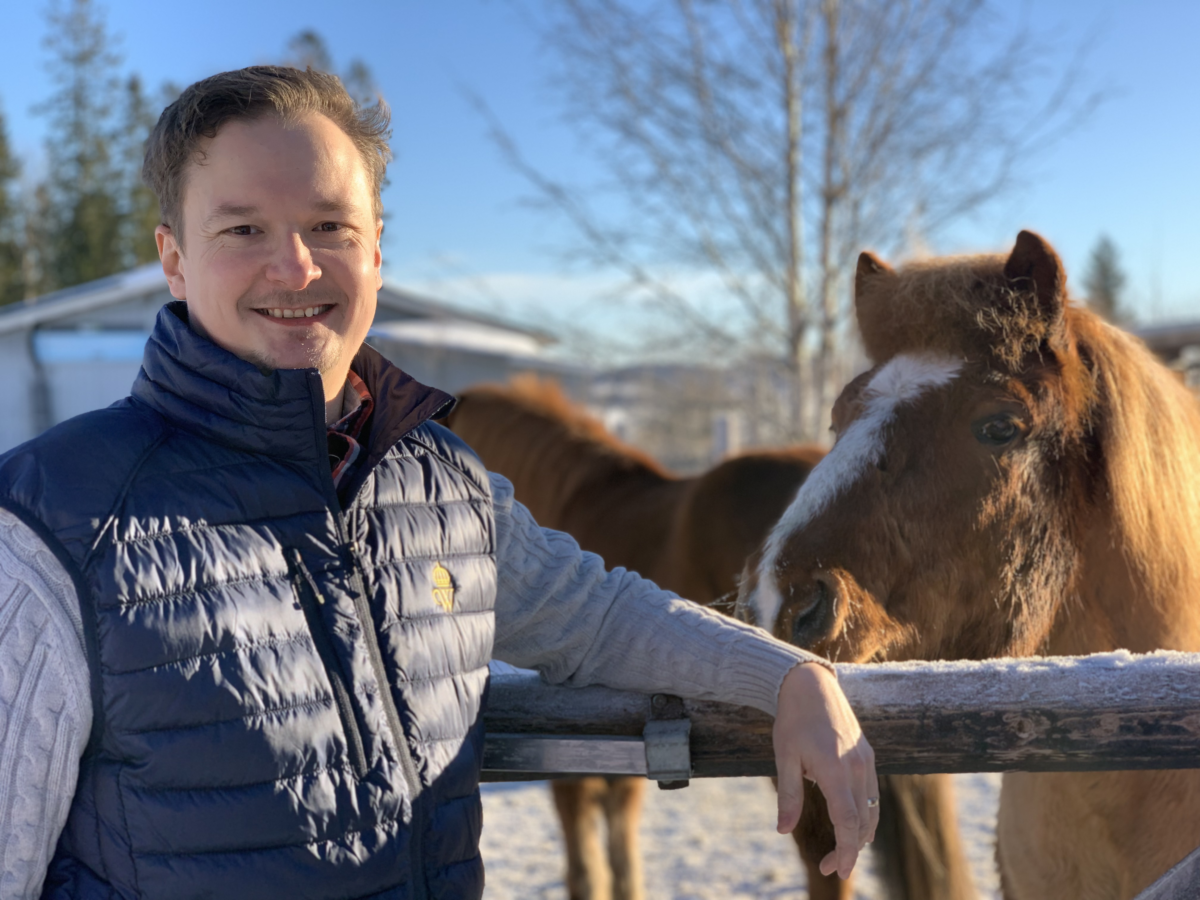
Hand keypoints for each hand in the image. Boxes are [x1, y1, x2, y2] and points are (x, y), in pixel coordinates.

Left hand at [773, 662, 877, 879]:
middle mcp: (857, 766)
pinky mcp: (867, 755)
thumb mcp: (784, 757)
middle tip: (830, 867)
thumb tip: (782, 831)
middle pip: (862, 821)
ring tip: (841, 851)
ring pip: (871, 810)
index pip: (848, 821)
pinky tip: (854, 825)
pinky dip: (865, 815)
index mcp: (835, 768)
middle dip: (849, 849)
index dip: (846, 850)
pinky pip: (871, 794)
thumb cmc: (793, 719)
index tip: (838, 870)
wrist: (810, 683)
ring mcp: (866, 760)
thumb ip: (788, 796)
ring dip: (860, 835)